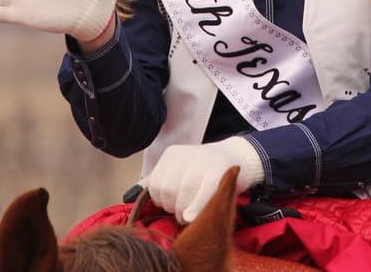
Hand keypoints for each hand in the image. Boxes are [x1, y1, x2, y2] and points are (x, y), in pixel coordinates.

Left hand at [142, 137, 264, 224]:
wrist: (239, 157)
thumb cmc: (206, 171)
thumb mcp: (182, 171)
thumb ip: (161, 181)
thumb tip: (132, 194)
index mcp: (172, 154)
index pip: (155, 183)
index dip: (161, 201)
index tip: (171, 206)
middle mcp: (185, 154)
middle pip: (168, 190)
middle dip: (173, 208)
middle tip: (182, 214)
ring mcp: (202, 160)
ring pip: (183, 193)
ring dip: (184, 212)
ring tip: (190, 216)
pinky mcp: (219, 169)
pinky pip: (203, 193)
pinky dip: (196, 208)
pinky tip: (194, 217)